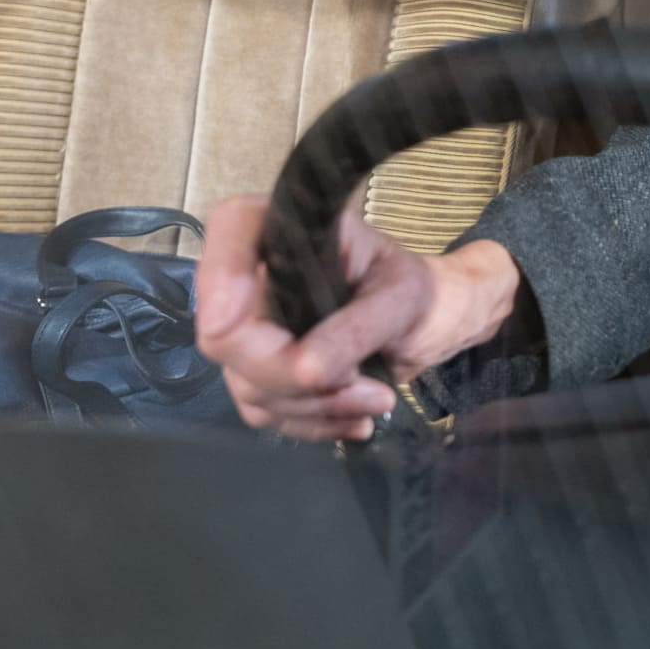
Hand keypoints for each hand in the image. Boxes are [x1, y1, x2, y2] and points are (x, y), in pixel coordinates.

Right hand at [194, 194, 524, 441]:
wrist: (427, 323)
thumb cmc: (412, 291)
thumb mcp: (401, 299)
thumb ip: (356, 328)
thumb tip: (305, 369)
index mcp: (285, 227)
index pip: (231, 227)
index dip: (222, 276)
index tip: (232, 322)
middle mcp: (253, 275)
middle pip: (226, 335)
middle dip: (290, 372)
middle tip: (359, 384)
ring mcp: (250, 329)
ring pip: (249, 384)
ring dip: (317, 404)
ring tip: (379, 398)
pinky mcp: (258, 374)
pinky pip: (265, 412)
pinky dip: (314, 421)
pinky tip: (357, 419)